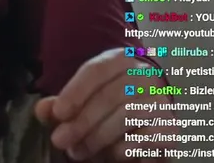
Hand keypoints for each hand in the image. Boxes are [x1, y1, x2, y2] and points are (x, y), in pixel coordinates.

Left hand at [34, 48, 175, 159]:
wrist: (149, 118)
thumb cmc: (110, 106)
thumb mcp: (84, 99)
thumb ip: (63, 104)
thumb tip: (42, 109)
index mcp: (120, 60)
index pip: (96, 70)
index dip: (75, 92)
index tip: (58, 113)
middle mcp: (145, 74)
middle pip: (110, 95)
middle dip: (82, 121)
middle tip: (61, 141)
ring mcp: (161, 99)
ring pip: (128, 115)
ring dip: (99, 137)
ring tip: (78, 152)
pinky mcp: (171, 126)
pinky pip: (149, 136)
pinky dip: (128, 147)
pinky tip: (113, 153)